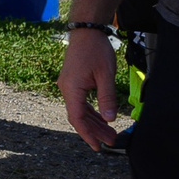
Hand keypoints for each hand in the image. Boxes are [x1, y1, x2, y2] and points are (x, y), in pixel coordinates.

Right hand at [58, 30, 123, 150]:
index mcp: (72, 89)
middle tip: (111, 141)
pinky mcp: (73, 82)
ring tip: (110, 133)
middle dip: (95, 131)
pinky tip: (102, 118)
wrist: (86, 31)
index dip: (87, 134)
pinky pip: (81, 102)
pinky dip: (91, 112)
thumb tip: (110, 119)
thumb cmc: (95, 50)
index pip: (77, 118)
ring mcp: (69, 86)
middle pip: (79, 117)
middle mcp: (66, 89)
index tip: (98, 146)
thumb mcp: (105, 75)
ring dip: (94, 122)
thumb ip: (107, 97)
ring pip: (80, 110)